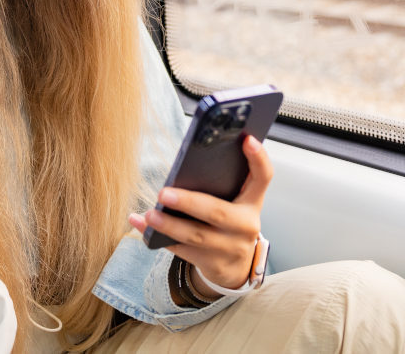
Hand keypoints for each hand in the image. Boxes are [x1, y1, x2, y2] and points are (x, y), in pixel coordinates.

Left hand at [129, 135, 272, 296]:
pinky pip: (181, 251)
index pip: (263, 177)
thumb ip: (222, 185)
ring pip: (196, 236)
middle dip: (189, 203)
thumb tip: (186, 164)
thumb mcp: (235, 204)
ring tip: (149, 214)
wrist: (235, 266)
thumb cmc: (229, 223)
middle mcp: (246, 225)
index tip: (247, 139)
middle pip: (218, 213)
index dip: (258, 158)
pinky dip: (158, 239)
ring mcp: (230, 248)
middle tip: (164, 193)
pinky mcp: (212, 264)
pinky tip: (141, 225)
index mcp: (252, 202)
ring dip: (169, 225)